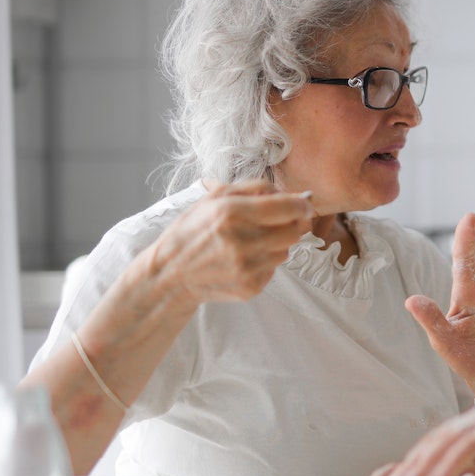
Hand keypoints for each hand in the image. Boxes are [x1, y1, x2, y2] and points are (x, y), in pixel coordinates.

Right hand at [145, 180, 313, 304]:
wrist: (170, 273)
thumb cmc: (193, 230)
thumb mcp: (215, 198)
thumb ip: (256, 189)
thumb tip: (296, 195)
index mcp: (232, 213)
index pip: (289, 207)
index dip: (302, 204)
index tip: (303, 203)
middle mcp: (242, 241)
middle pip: (295, 230)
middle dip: (293, 222)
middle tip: (280, 220)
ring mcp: (247, 267)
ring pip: (287, 250)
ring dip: (278, 243)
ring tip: (252, 240)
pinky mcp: (251, 286)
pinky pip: (274, 269)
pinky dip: (266, 261)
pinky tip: (244, 258)